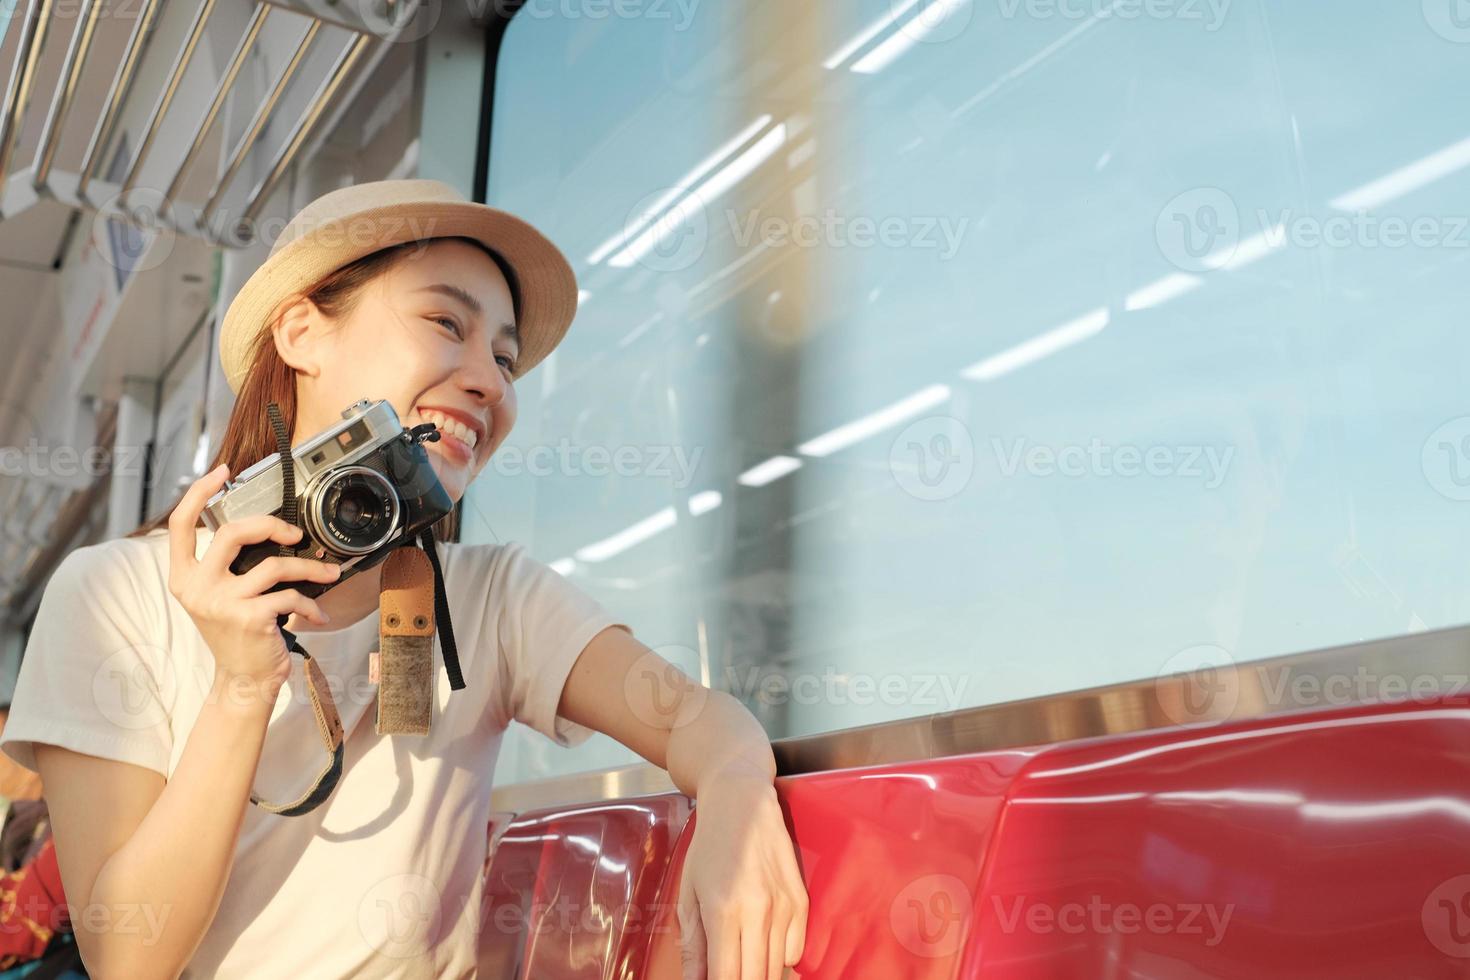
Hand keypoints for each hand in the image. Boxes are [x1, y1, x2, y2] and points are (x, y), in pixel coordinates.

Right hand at [168, 463, 342, 696]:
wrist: (243, 680)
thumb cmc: (238, 632)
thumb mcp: (220, 596)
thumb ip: (228, 565)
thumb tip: (268, 528)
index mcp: (184, 577)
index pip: (180, 525)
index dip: (198, 492)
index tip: (222, 471)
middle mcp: (197, 588)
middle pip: (231, 533)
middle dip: (270, 524)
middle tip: (293, 533)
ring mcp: (222, 603)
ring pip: (274, 565)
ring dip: (309, 567)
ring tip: (327, 573)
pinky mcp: (249, 618)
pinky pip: (290, 596)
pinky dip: (310, 604)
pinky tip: (317, 614)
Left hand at [677, 765, 807, 979]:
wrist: (743, 802)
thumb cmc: (709, 847)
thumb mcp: (690, 893)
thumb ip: (693, 945)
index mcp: (722, 910)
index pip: (726, 977)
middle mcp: (758, 911)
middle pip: (755, 979)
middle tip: (729, 973)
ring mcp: (784, 905)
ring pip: (778, 969)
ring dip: (760, 974)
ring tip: (743, 962)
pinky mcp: (801, 899)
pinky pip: (796, 951)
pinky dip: (780, 959)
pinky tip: (763, 948)